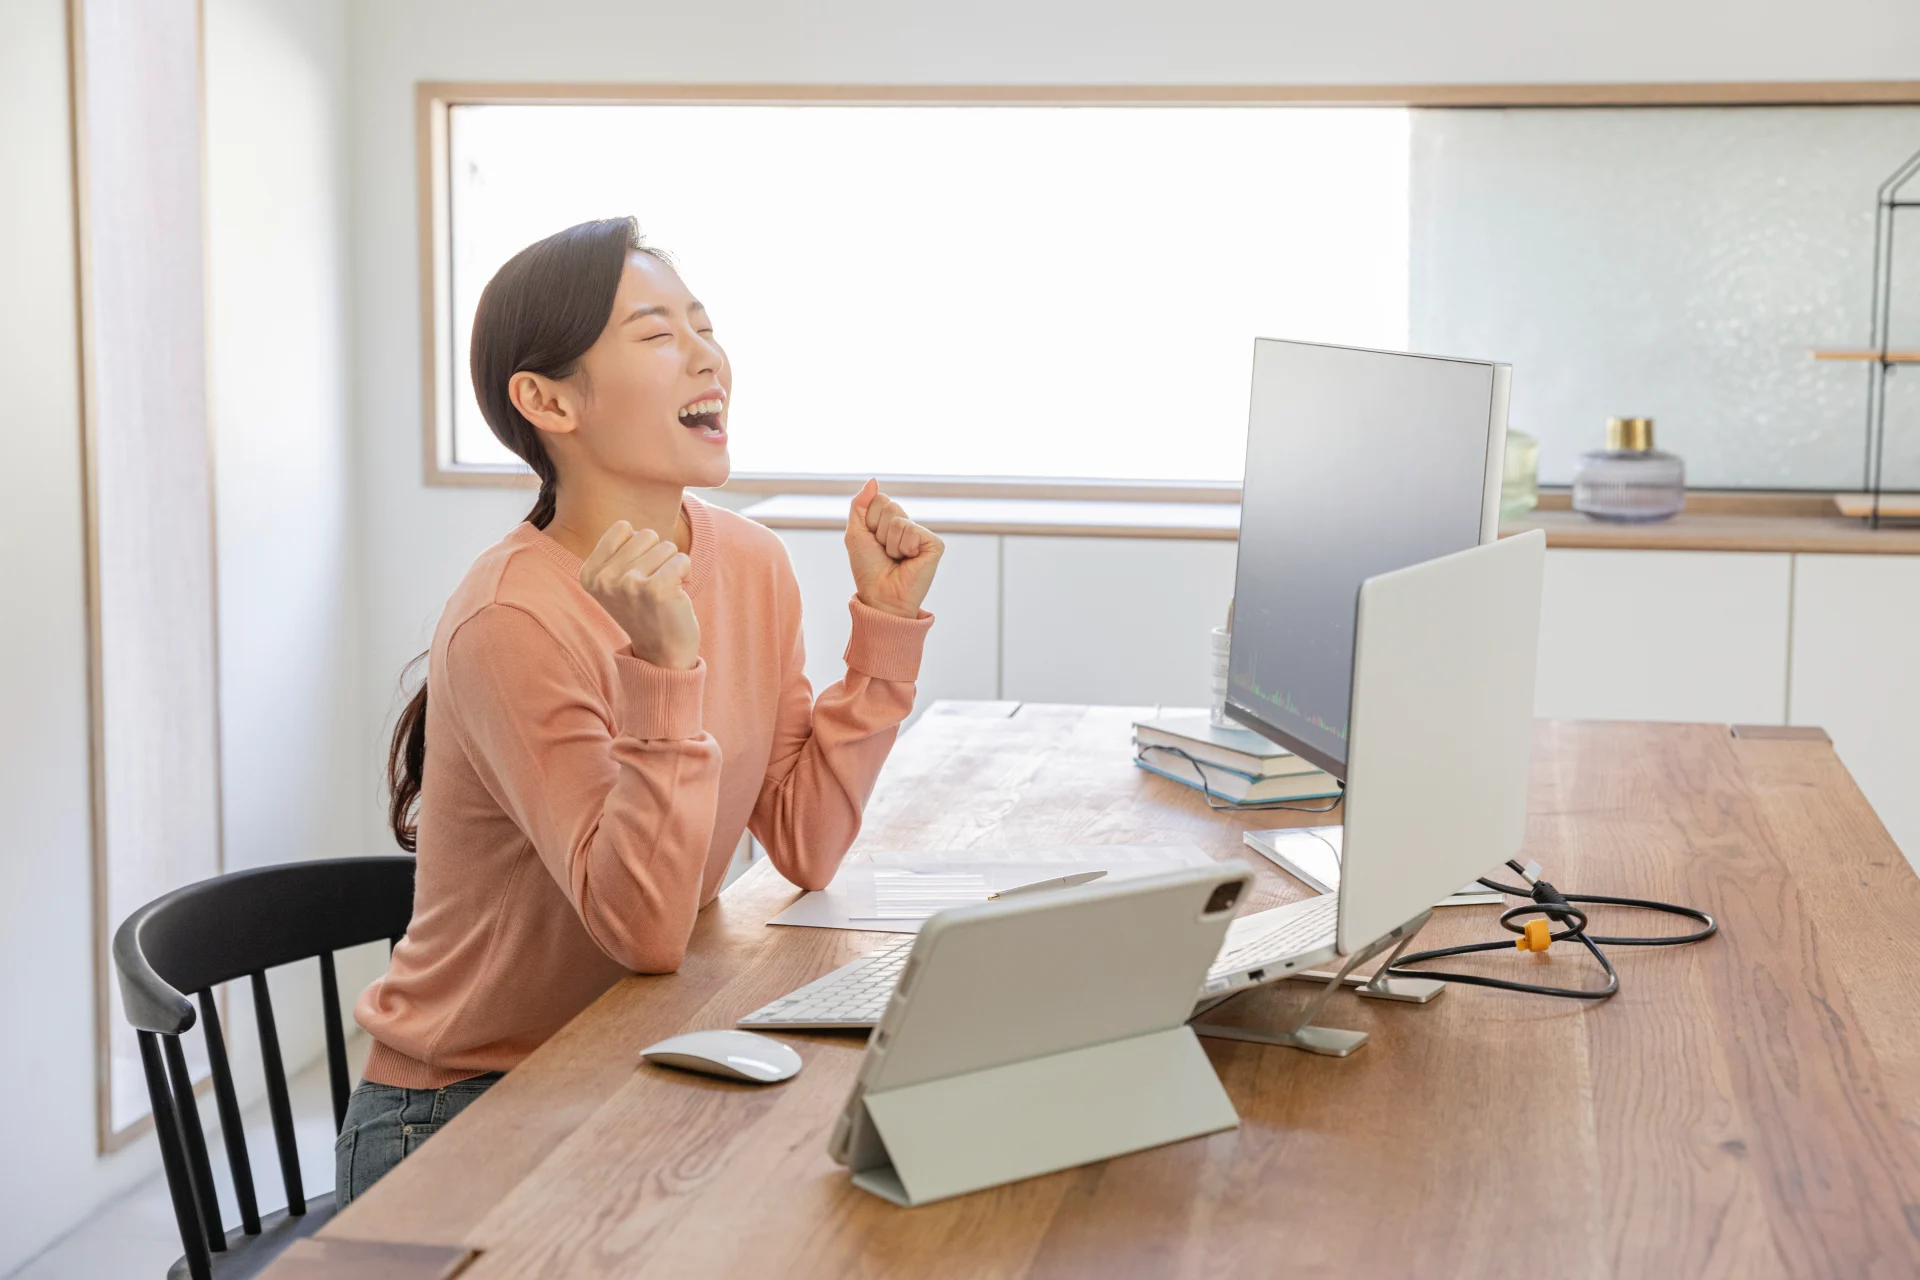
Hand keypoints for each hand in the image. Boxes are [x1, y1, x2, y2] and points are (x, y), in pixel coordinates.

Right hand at [579, 522, 700, 669]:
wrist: (662, 652)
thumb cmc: (645, 609)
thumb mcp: (616, 581)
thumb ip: (617, 551)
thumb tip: (628, 526)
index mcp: (589, 573)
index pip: (622, 528)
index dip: (639, 547)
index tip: (636, 575)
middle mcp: (604, 579)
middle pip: (646, 535)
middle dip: (657, 557)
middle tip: (653, 587)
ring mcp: (628, 584)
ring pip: (666, 546)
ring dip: (672, 566)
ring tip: (664, 592)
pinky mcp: (656, 589)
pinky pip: (682, 559)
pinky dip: (686, 573)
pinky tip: (677, 594)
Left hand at [845, 479, 943, 618]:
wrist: (880, 595)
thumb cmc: (868, 569)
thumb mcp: (856, 533)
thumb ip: (860, 505)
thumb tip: (873, 480)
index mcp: (891, 523)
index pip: (879, 499)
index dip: (869, 521)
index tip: (873, 542)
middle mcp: (908, 526)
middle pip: (889, 504)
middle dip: (879, 530)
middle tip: (885, 552)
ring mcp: (922, 535)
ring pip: (898, 518)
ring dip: (890, 542)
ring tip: (896, 559)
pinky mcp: (934, 544)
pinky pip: (911, 530)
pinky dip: (903, 547)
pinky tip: (909, 561)